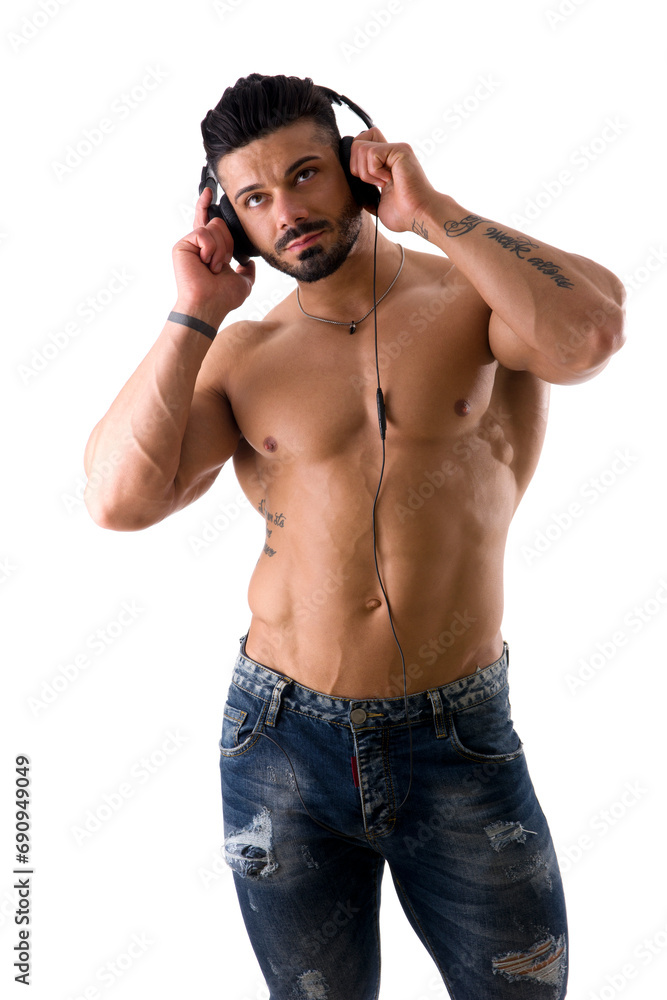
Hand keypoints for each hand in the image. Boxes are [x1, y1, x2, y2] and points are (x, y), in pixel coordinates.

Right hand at [172, 185, 255, 323]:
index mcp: (210, 250)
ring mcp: (190, 244)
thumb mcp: (243, 282)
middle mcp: (199, 245)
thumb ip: (247, 271)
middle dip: (227, 244)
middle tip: (220, 265)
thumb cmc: (222, 298)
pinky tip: (206, 264)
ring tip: (212, 268)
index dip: (207, 206)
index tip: (209, 191)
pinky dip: (210, 250)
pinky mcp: (183, 245)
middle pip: (219, 223)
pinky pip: (204, 234)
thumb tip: (249, 264)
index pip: (210, 223)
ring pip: (214, 227)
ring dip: (220, 250)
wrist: (209, 305)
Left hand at [349, 127, 436, 233]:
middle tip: (373, 184)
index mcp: (385, 162)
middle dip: (356, 167)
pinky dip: (374, 171)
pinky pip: (371, 152)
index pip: (361, 145)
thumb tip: (351, 184)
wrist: (418, 216)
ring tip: (382, 184)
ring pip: (360, 147)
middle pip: (356, 142)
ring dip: (366, 172)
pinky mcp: (400, 149)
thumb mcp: (375, 202)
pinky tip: (388, 181)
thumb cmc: (402, 214)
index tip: (367, 183)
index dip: (355, 162)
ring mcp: (396, 149)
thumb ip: (364, 189)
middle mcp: (391, 152)